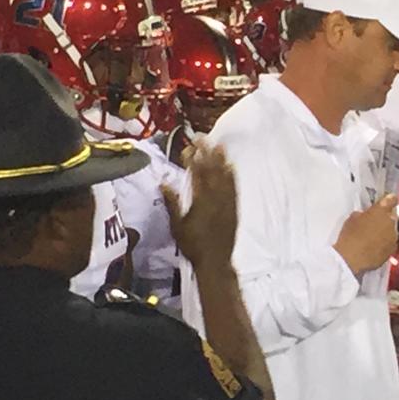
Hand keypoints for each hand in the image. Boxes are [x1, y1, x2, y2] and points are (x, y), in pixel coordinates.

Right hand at [162, 140, 236, 267]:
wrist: (216, 261)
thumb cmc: (193, 246)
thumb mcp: (177, 226)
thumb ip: (172, 203)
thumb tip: (163, 183)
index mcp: (200, 202)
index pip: (196, 175)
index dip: (192, 159)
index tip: (187, 147)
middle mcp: (216, 199)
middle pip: (212, 171)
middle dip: (207, 152)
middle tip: (202, 138)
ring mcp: (227, 203)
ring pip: (225, 176)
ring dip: (222, 159)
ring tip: (219, 145)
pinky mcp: (235, 207)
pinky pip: (234, 187)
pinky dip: (232, 174)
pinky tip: (230, 166)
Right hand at [334, 194, 398, 274]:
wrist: (351, 259)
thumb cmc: (350, 236)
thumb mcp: (352, 218)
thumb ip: (363, 214)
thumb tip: (366, 216)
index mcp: (381, 211)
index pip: (391, 199)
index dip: (388, 200)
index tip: (385, 201)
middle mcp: (391, 222)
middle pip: (391, 217)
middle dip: (384, 218)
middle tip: (373, 223)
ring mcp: (393, 237)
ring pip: (392, 231)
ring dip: (385, 232)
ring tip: (372, 237)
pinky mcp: (392, 250)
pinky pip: (390, 243)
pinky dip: (384, 244)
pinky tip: (374, 247)